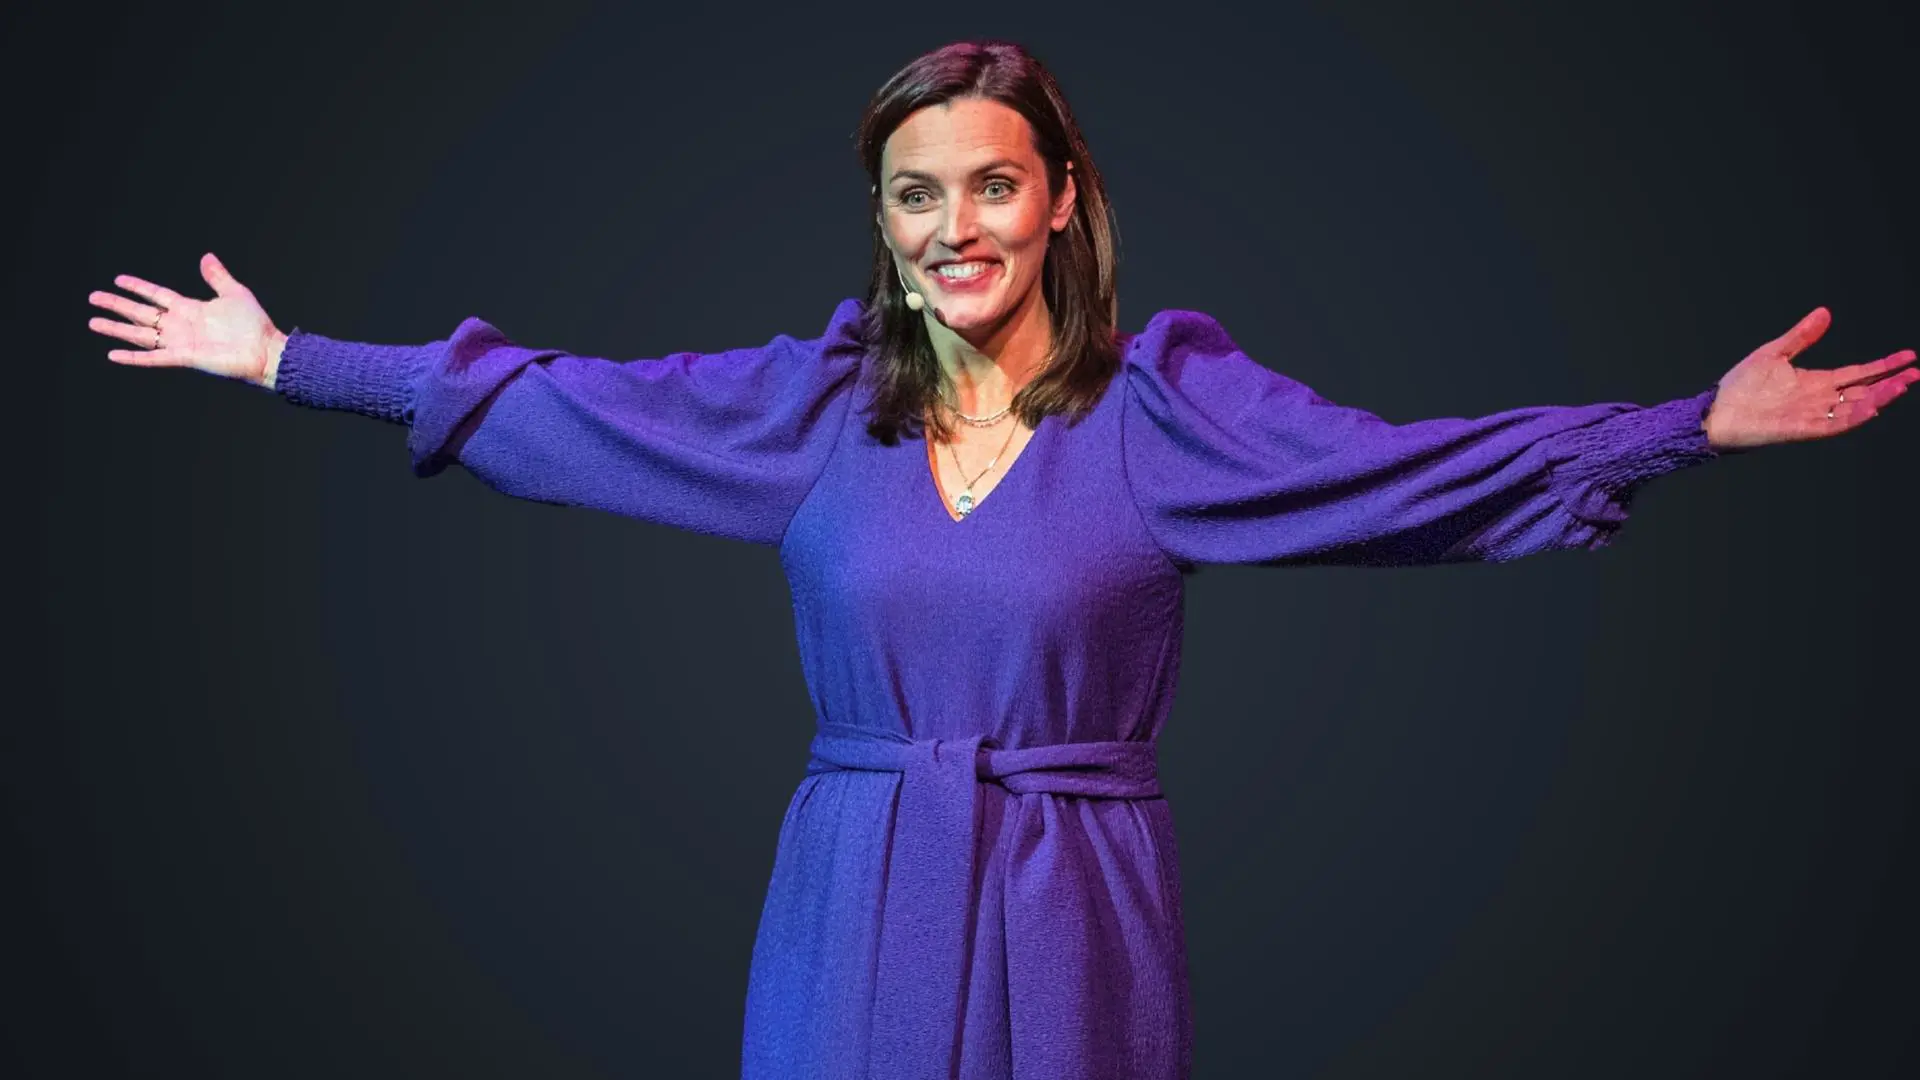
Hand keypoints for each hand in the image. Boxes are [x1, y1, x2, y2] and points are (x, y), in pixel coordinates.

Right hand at [88, 252, 285, 386]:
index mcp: (190, 309)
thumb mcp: (234, 293)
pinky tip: (113, 354)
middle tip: (94, 298)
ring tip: (93, 322)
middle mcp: (180, 325)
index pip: (156, 296)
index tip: (118, 280)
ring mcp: (180, 342)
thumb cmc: (254, 325)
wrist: (266, 350)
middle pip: (141, 313)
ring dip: (116, 328)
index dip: (138, 288)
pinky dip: (133, 357)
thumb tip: (206, 257)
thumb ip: (217, 277)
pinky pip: (154, 357)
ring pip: (140, 334)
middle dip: (117, 305)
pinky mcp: (185, 357)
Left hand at [1704, 307, 1916, 450]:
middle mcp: (1819, 400)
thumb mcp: (1774, 353)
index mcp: (1816, 382)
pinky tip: (1872, 407)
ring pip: (1854, 409)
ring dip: (1879, 398)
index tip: (1909, 357)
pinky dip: (1853, 417)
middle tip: (1915, 374)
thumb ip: (1801, 336)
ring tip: (1902, 385)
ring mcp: (1811, 415)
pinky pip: (1833, 425)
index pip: (1858, 374)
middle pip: (1864, 392)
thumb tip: (1825, 313)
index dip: (1883, 366)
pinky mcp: (1800, 429)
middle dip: (1891, 384)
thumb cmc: (1739, 386)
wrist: (1715, 411)